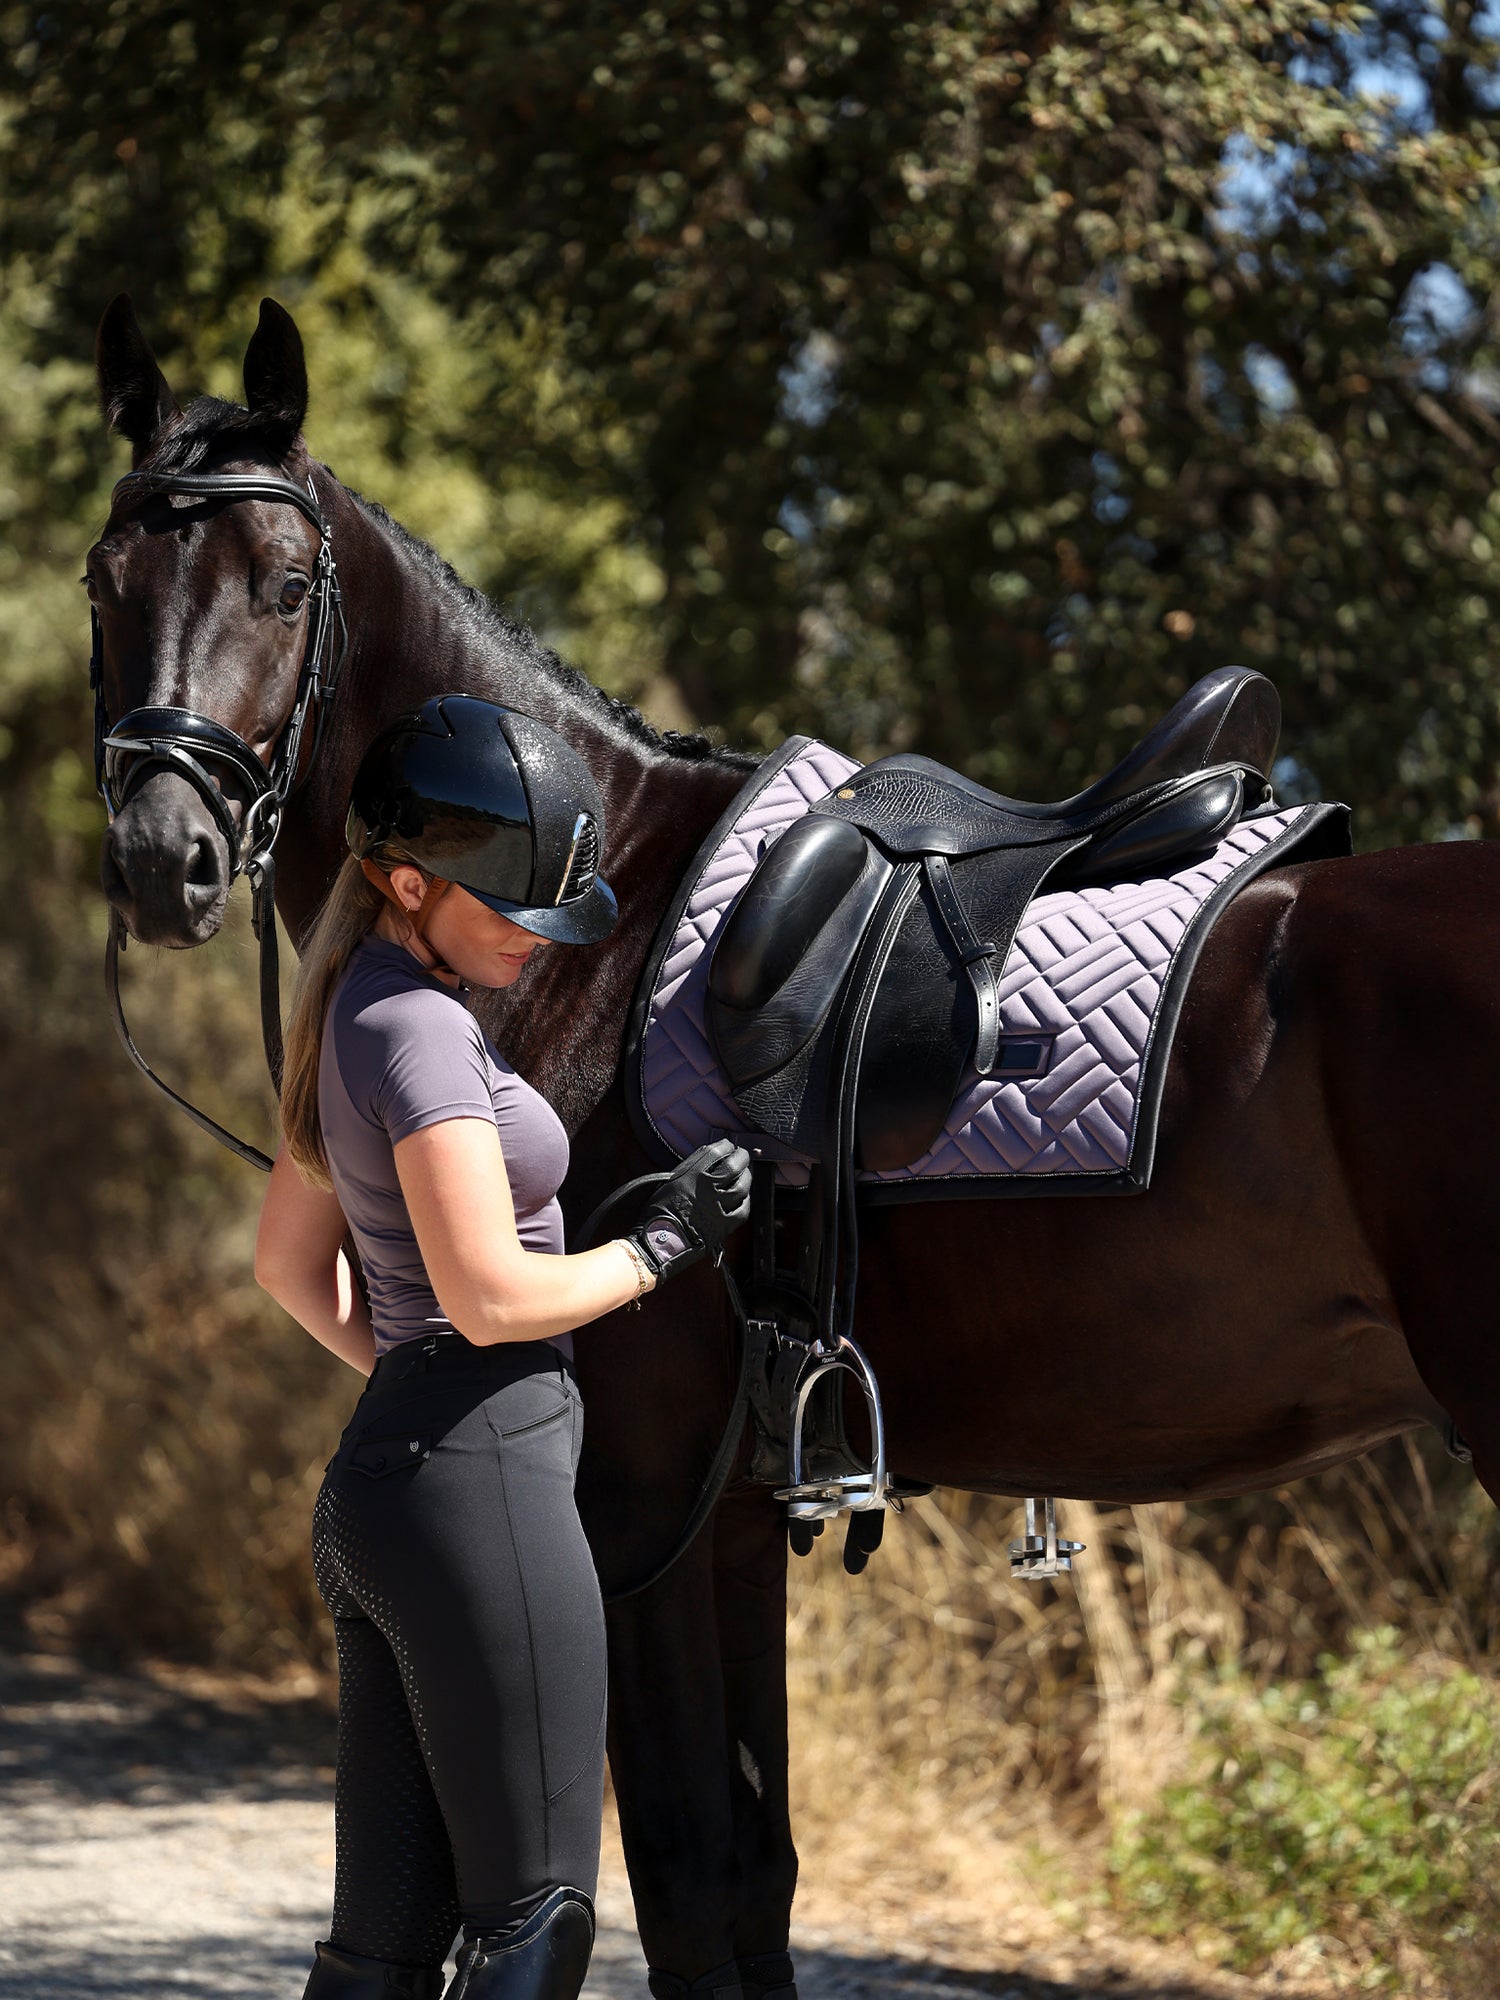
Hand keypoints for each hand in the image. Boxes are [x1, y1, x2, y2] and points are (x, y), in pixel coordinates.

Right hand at [627, 1139, 751, 1281]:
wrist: (659, 1244)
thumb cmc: (658, 1215)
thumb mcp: (669, 1182)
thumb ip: (690, 1170)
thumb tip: (708, 1162)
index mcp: (691, 1175)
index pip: (715, 1152)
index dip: (725, 1146)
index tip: (728, 1145)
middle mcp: (708, 1188)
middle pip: (733, 1166)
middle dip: (741, 1157)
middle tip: (742, 1155)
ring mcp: (719, 1207)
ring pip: (742, 1186)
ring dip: (746, 1177)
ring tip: (744, 1174)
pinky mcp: (724, 1225)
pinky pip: (743, 1209)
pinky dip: (745, 1200)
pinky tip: (743, 1197)